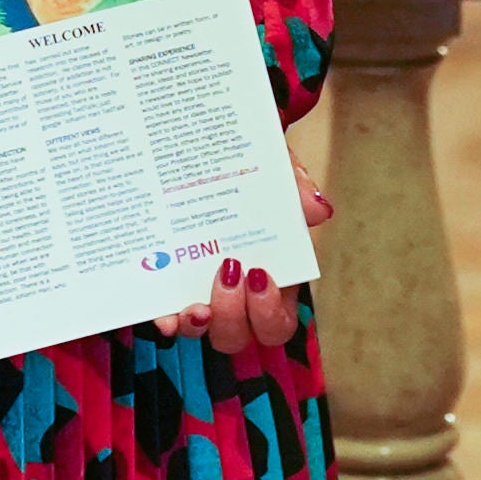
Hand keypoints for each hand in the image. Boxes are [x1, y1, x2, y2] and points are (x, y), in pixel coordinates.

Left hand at [151, 151, 331, 360]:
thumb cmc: (246, 165)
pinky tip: (163, 315)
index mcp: (270, 275)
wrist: (200, 143)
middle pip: (240, 335)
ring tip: (195, 304)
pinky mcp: (166, 287)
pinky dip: (165, 321)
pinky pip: (165, 316)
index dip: (270, 312)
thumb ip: (293, 185)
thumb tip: (317, 209)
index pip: (278, 319)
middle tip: (229, 274)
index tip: (260, 275)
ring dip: (201, 325)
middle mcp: (235, 295)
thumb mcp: (272, 165)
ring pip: (204, 332)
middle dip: (234, 315)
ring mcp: (198, 293)